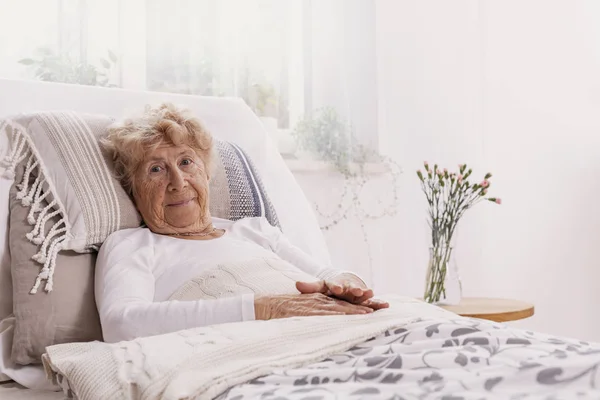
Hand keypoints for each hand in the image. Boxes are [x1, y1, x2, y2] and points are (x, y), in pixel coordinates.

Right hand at [254, 293, 374, 319]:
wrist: (266, 306)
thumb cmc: (285, 310)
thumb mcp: (305, 308)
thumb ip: (319, 311)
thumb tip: (333, 319)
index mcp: (322, 299)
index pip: (345, 302)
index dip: (361, 304)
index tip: (377, 306)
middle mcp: (321, 299)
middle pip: (347, 302)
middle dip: (365, 304)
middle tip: (383, 306)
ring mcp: (315, 303)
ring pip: (338, 306)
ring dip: (354, 309)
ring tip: (370, 312)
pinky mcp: (307, 309)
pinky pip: (324, 311)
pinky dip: (336, 314)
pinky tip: (347, 317)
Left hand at [296, 277, 388, 310]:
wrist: (342, 284)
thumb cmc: (329, 288)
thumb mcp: (319, 287)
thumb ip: (310, 287)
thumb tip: (297, 284)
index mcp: (335, 284)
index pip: (334, 284)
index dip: (336, 286)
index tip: (337, 287)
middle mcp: (347, 287)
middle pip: (350, 288)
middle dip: (353, 289)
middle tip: (357, 290)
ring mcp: (357, 293)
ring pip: (362, 294)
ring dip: (366, 294)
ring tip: (370, 293)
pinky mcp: (364, 299)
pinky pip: (371, 302)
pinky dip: (377, 303)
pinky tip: (385, 305)